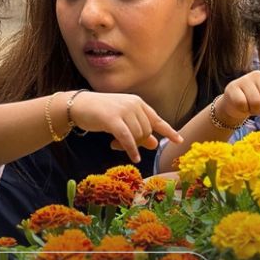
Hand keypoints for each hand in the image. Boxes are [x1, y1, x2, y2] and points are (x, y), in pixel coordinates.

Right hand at [68, 92, 184, 162]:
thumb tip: (155, 143)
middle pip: (146, 132)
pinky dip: (131, 149)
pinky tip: (134, 157)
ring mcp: (123, 110)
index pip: (157, 119)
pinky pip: (127, 138)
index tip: (180, 141)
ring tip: (114, 144)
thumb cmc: (101, 113)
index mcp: (138, 102)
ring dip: (129, 146)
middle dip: (137, 142)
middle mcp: (133, 104)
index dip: (169, 131)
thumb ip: (138, 130)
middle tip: (120, 145)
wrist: (79, 105)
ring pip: (137, 136)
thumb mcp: (122, 121)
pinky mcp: (113, 119)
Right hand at [214, 70, 259, 127]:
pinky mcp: (232, 88)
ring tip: (253, 107)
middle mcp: (257, 75)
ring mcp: (243, 80)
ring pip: (256, 101)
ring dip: (256, 110)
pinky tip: (243, 106)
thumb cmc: (258, 100)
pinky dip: (245, 109)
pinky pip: (243, 104)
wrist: (235, 103)